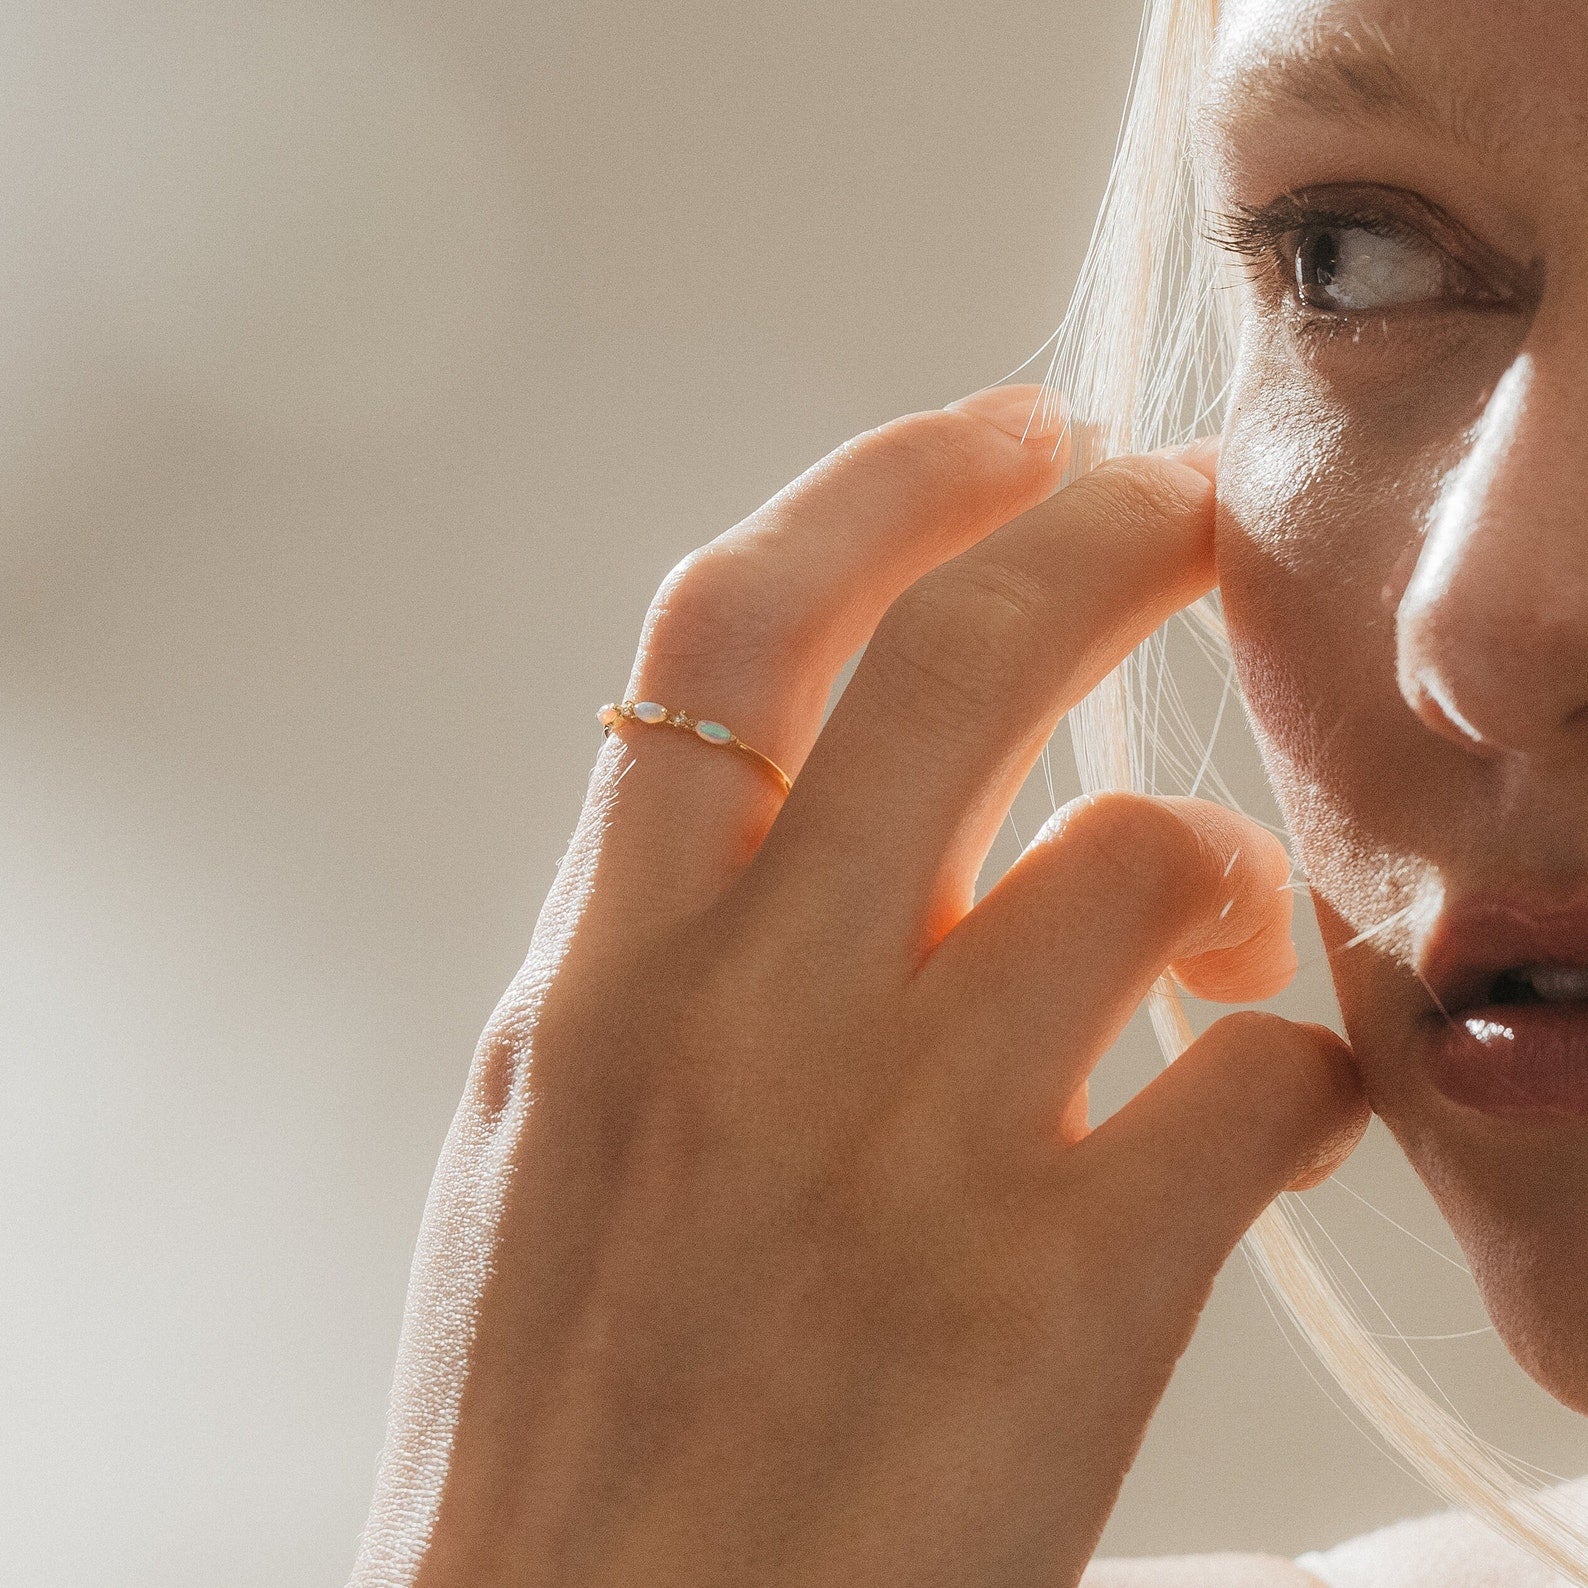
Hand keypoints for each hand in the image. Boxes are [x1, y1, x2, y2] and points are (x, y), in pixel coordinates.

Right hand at [352, 385, 1367, 1587]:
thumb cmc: (558, 1440)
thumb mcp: (555, 1148)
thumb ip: (661, 967)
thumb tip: (788, 825)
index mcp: (603, 976)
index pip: (735, 626)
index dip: (885, 484)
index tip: (1000, 429)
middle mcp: (750, 1013)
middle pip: (961, 654)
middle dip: (1101, 529)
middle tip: (1182, 502)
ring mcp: (912, 1141)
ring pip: (1140, 851)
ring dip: (1215, 857)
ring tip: (1219, 917)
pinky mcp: (1065, 1291)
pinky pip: (1258, 1076)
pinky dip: (1302, 1053)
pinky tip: (1276, 1092)